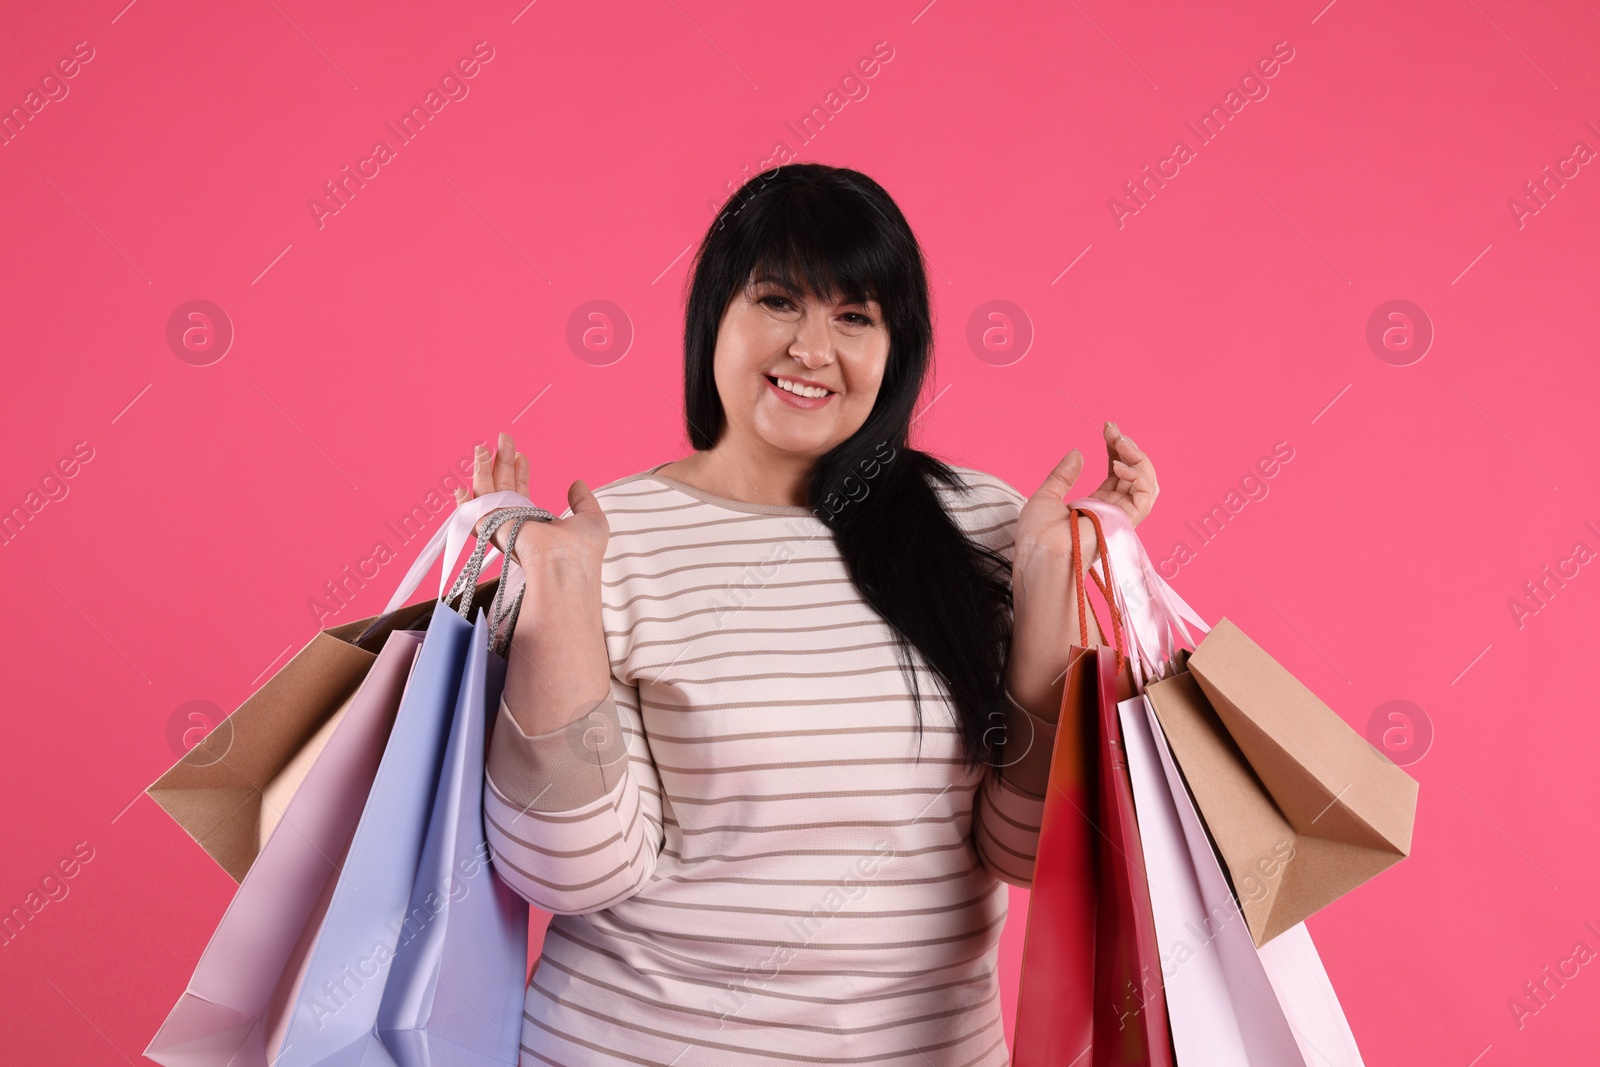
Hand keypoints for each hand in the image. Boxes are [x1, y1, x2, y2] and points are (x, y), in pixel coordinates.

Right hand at [454, 431, 608, 574]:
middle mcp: (516, 525)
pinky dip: (465, 501)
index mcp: (536, 523)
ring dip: (482, 470)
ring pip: (486, 494)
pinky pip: (473, 513)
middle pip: (503, 487)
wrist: (567, 566)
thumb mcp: (590, 517)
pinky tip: (460, 487)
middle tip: (504, 438)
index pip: (522, 493)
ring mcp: (502, 527)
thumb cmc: (583, 550)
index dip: (520, 472)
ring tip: (483, 448)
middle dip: (501, 462)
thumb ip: (583, 500)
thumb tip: (577, 483)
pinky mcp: (491, 529)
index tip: (522, 455)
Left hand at [1016, 420, 1158, 566]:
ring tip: (1119, 441)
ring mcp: (1120, 516)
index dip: (1115, 449)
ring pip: (1146, 483)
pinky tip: (1118, 465)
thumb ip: (1063, 475)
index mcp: (1095, 505)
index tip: (1107, 429)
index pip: (1116, 473)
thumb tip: (1077, 453)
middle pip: (1134, 474)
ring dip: (1137, 458)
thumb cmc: (1038, 534)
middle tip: (1112, 430)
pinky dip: (1137, 476)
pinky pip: (1145, 496)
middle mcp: (1111, 510)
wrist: (1039, 554)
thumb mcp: (1047, 495)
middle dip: (1127, 448)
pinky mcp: (1125, 522)